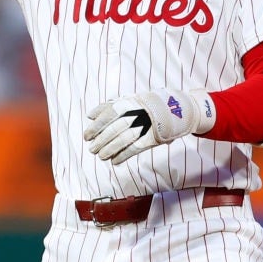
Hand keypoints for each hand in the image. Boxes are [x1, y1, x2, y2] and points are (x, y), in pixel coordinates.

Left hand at [85, 89, 215, 164]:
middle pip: (115, 129)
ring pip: (124, 139)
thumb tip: (90, 115)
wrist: (175, 108)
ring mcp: (146, 126)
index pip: (109, 114)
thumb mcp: (129, 100)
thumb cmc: (145, 106)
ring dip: (110, 149)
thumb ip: (109, 106)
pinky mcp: (153, 138)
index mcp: (130, 102)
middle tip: (91, 149)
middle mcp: (137, 113)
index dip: (96, 126)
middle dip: (101, 140)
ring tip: (101, 156)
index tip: (87, 136)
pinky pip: (136, 148)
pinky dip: (123, 155)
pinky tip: (115, 161)